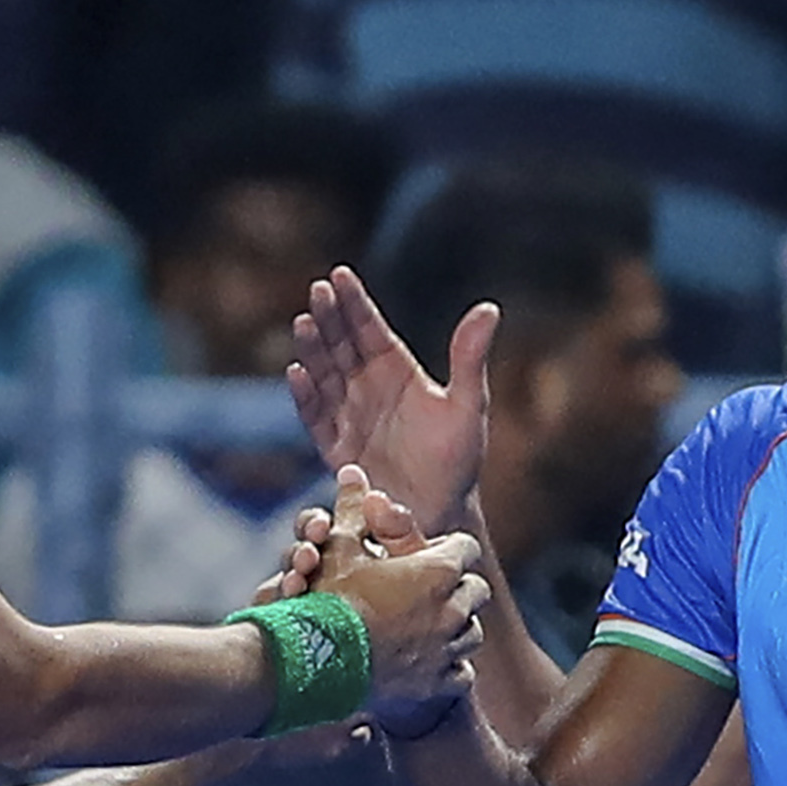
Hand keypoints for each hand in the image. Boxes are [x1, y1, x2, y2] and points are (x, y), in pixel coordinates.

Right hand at [285, 266, 490, 528]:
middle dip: (328, 317)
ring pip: (323, 374)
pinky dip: (305, 396)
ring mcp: (349, 414)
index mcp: (396, 370)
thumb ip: (470, 359)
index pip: (369, 328)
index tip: (339, 274)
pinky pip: (316, 417)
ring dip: (312, 349)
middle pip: (341, 344)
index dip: (354, 302)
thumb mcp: (470, 406)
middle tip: (317, 291)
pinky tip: (296, 373)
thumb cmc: (458, 458)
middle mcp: (367, 386)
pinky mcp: (336, 446)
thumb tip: (490, 309)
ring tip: (303, 323)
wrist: (442, 511)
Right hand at [319, 500, 489, 723]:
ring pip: (472, 632)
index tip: (428, 556)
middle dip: (457, 588)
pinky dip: (448, 667)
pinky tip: (427, 663)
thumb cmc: (327, 602)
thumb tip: (354, 472)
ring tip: (428, 628)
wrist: (316, 666)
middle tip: (429, 592)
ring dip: (455, 627)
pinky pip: (461, 673)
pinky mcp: (440, 686)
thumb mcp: (338, 549)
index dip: (446, 549)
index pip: (466, 548)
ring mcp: (449, 651)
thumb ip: (354, 511)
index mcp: (438, 572)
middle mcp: (453, 611)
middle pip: (476, 590)